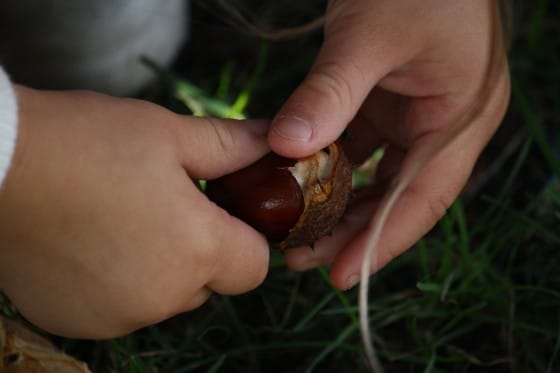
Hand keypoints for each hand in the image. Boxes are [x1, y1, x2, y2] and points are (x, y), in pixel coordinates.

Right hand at [0, 86, 270, 337]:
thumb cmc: (89, 143)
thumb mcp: (169, 134)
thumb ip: (231, 146)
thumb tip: (271, 143)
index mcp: (197, 250)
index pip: (255, 266)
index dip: (247, 238)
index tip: (223, 213)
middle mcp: (163, 297)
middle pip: (211, 284)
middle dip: (201, 251)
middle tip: (166, 208)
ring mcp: (118, 317)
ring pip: (166, 297)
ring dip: (159, 269)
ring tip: (123, 221)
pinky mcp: (77, 323)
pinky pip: (121, 309)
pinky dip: (118, 285)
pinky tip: (91, 245)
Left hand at [269, 0, 510, 288]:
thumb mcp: (370, 35)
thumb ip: (331, 93)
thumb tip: (285, 148)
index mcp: (459, 120)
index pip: (422, 199)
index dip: (382, 241)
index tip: (341, 277)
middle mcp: (441, 127)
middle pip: (397, 197)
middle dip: (352, 232)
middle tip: (302, 258)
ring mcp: (414, 117)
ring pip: (377, 179)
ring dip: (338, 205)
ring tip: (297, 233)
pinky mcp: (386, 106)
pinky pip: (359, 150)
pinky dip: (331, 170)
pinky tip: (300, 185)